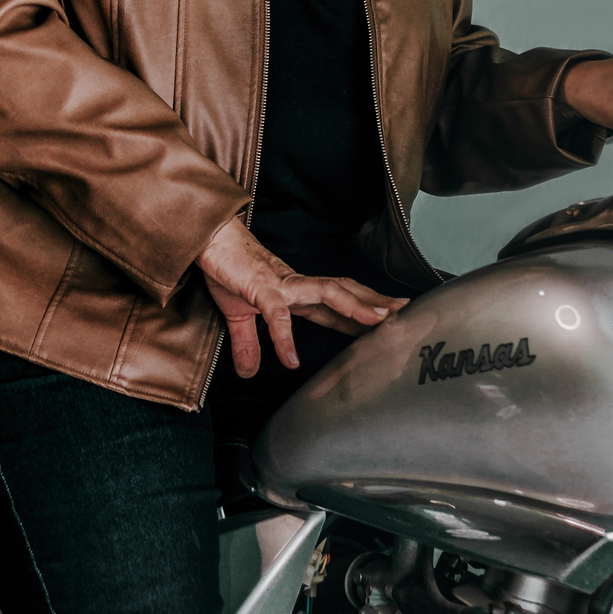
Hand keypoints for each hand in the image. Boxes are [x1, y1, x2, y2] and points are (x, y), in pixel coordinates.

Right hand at [196, 217, 405, 378]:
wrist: (207, 241)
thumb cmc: (226, 269)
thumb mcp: (238, 315)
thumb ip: (249, 343)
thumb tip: (250, 372)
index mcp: (295, 292)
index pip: (337, 304)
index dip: (363, 313)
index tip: (388, 324)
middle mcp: (296, 286)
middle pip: (345, 293)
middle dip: (375, 303)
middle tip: (404, 314)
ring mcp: (282, 286)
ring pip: (328, 292)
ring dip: (355, 305)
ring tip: (377, 321)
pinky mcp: (260, 289)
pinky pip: (277, 316)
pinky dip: (285, 339)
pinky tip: (291, 360)